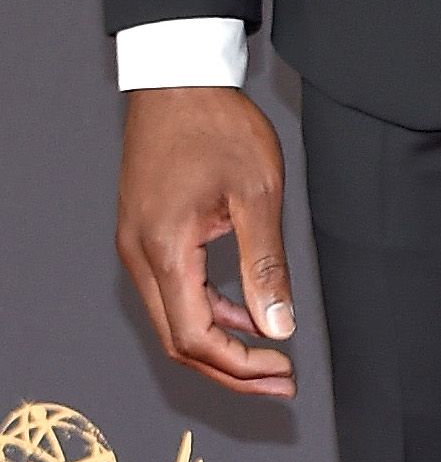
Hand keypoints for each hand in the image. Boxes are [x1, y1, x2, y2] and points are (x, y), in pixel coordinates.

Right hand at [117, 88, 297, 395]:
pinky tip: (246, 314)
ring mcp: (137, 245)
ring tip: (270, 358)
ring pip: (173, 320)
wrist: (177, 78)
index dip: (240, 366)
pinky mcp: (145, 234)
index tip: (282, 370)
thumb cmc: (215, 126)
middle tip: (280, 383)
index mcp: (164, 251)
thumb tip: (279, 326)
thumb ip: (266, 266)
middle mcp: (140, 255)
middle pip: (178, 341)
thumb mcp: (256, 195)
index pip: (195, 337)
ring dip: (220, 344)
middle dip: (230, 370)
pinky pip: (172, 291)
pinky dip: (208, 312)